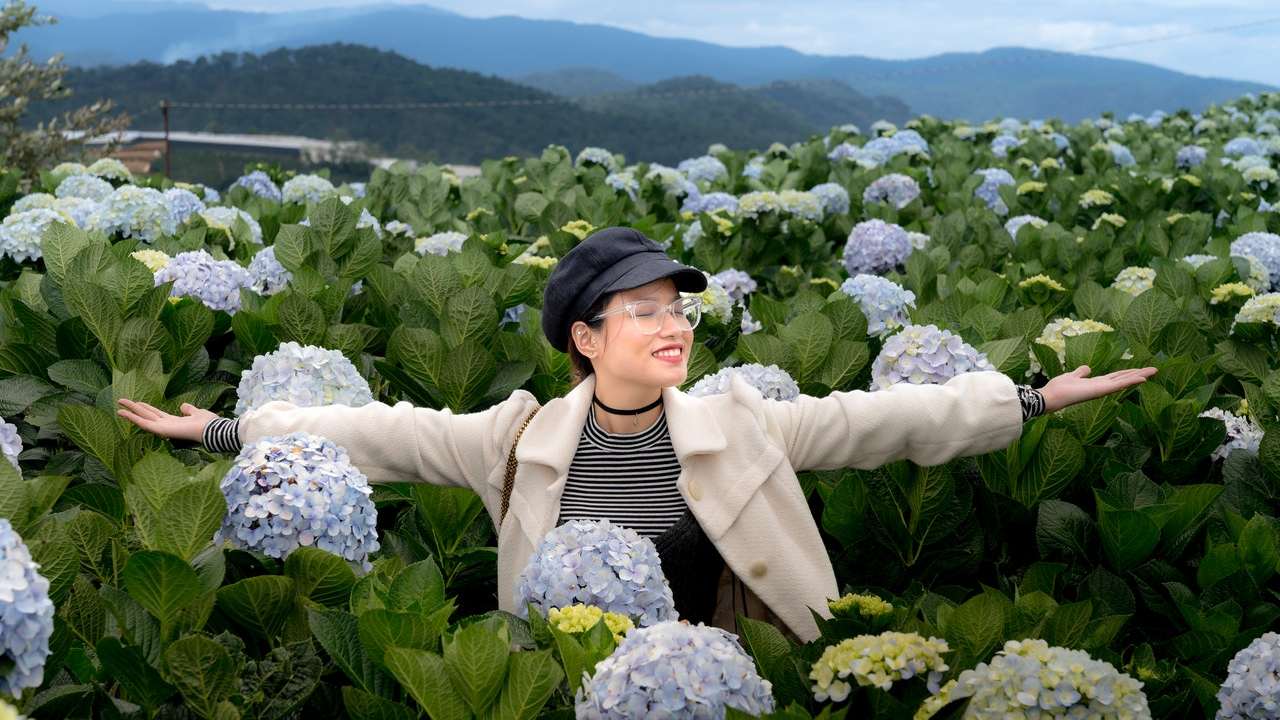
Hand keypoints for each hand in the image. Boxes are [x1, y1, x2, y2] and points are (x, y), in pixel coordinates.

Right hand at [116, 398, 218, 442]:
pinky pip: (143, 423)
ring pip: (142, 418)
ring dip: (130, 412)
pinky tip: (123, 413)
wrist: (211, 430)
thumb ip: (189, 409)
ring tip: (119, 405)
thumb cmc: (208, 424)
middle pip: (146, 415)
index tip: (138, 402)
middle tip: (122, 401)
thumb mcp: (197, 412)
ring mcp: (162, 428)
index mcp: (174, 422)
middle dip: (135, 408)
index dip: (146, 408)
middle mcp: (166, 425)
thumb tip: (182, 406)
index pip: (156, 414)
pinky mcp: (160, 430)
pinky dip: (132, 418)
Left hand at [1040, 365, 1157, 412]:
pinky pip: (1119, 385)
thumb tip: (1087, 368)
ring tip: (1154, 370)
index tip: (1140, 370)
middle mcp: (1102, 387)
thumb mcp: (1072, 375)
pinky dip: (1131, 381)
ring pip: (1125, 381)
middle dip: (1138, 374)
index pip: (1116, 377)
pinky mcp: (1101, 391)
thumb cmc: (1058, 388)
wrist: (1051, 397)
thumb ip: (1080, 372)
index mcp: (1096, 383)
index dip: (1128, 373)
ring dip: (1139, 375)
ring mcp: (1103, 390)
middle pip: (1123, 378)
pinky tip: (1143, 378)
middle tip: (1154, 369)